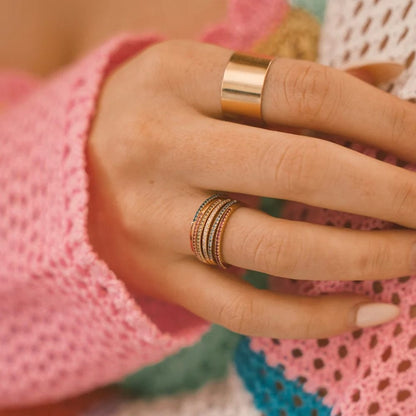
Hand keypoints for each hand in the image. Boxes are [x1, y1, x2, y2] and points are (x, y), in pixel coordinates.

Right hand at [86, 39, 415, 338]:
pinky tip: (371, 308)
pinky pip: (243, 308)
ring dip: (366, 255)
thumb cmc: (148, 111)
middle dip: (391, 191)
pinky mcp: (157, 273)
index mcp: (177, 78)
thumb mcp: (203, 76)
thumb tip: (390, 82)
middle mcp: (161, 148)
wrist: (69, 166)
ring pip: (276, 247)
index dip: (385, 119)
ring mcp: (156, 219)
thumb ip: (291, 82)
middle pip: (298, 169)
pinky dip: (315, 317)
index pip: (303, 93)